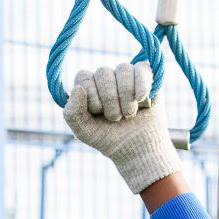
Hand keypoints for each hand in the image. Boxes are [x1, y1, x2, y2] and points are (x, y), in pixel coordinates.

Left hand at [61, 63, 181, 194]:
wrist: (137, 149)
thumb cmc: (109, 138)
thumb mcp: (84, 131)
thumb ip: (72, 113)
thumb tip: (78, 88)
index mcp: (88, 87)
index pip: (83, 77)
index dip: (92, 97)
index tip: (98, 113)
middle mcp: (106, 78)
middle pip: (103, 72)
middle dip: (110, 101)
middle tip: (116, 118)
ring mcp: (126, 75)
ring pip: (123, 69)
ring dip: (126, 97)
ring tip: (129, 114)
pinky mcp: (146, 77)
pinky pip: (142, 68)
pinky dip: (141, 84)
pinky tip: (141, 99)